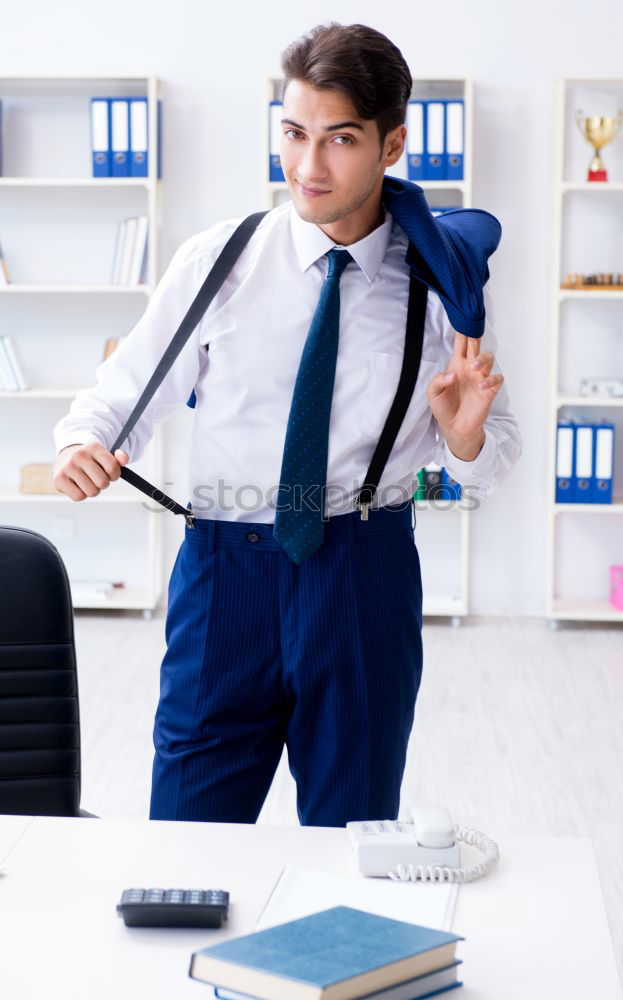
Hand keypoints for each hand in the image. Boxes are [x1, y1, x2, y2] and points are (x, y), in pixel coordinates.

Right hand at [52, 441, 128, 501]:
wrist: (65, 457)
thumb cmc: (90, 460)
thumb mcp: (104, 455)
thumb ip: (119, 458)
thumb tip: (124, 459)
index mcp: (93, 447)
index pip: (113, 468)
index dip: (114, 475)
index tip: (108, 473)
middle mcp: (79, 455)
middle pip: (103, 482)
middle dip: (103, 484)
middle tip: (96, 478)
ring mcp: (68, 467)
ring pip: (92, 492)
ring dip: (93, 490)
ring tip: (87, 481)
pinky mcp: (59, 479)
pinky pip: (79, 497)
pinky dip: (81, 494)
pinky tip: (78, 485)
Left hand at [426, 332, 504, 457]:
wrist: (454, 428)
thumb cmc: (443, 407)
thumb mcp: (433, 393)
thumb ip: (439, 380)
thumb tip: (453, 374)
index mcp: (456, 365)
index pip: (460, 344)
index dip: (462, 332)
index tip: (463, 320)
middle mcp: (469, 368)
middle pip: (475, 345)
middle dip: (474, 337)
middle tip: (472, 332)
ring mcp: (481, 378)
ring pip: (488, 358)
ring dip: (482, 359)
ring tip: (474, 367)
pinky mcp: (489, 391)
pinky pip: (496, 379)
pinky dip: (491, 380)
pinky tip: (481, 386)